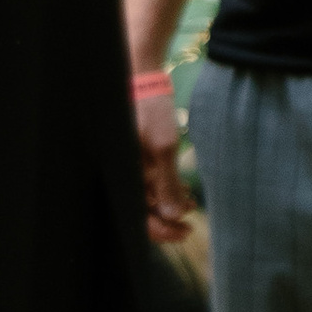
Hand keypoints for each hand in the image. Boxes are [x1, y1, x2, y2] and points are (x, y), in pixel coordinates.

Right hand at [133, 80, 191, 241]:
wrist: (141, 82)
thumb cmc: (149, 111)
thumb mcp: (163, 147)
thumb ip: (167, 183)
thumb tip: (173, 215)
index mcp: (122, 176)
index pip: (137, 218)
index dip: (162, 230)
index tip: (186, 229)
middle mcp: (120, 176)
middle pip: (141, 212)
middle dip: (167, 219)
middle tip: (191, 223)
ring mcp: (127, 168)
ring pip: (146, 199)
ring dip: (168, 206)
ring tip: (191, 203)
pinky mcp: (134, 160)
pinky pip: (146, 184)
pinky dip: (164, 191)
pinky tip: (182, 190)